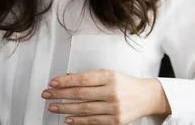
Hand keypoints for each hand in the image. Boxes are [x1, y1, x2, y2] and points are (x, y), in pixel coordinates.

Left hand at [42, 69, 169, 123]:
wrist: (147, 97)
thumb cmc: (126, 84)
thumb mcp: (109, 74)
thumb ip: (89, 77)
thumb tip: (67, 79)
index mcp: (109, 76)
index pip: (82, 79)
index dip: (65, 81)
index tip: (52, 82)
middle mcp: (112, 91)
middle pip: (80, 94)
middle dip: (60, 94)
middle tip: (47, 94)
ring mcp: (114, 107)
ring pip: (84, 109)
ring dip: (65, 109)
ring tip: (53, 107)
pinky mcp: (116, 121)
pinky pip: (93, 122)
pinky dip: (78, 121)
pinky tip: (67, 119)